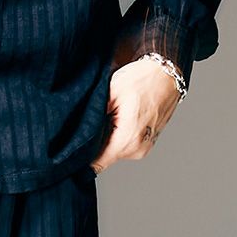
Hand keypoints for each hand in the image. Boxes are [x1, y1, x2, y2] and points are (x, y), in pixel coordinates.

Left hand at [89, 58, 181, 174]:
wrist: (166, 74)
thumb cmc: (140, 80)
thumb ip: (93, 114)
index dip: (81, 156)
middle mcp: (137, 150)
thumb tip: (78, 132)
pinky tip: (117, 115)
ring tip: (107, 113)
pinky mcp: (146, 143)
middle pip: (104, 155)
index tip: (70, 147)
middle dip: (93, 141)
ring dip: (106, 136)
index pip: (96, 162)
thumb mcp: (110, 92)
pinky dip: (117, 133)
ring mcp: (144, 148)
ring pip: (114, 149)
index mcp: (128, 140)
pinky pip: (124, 144)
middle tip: (89, 119)